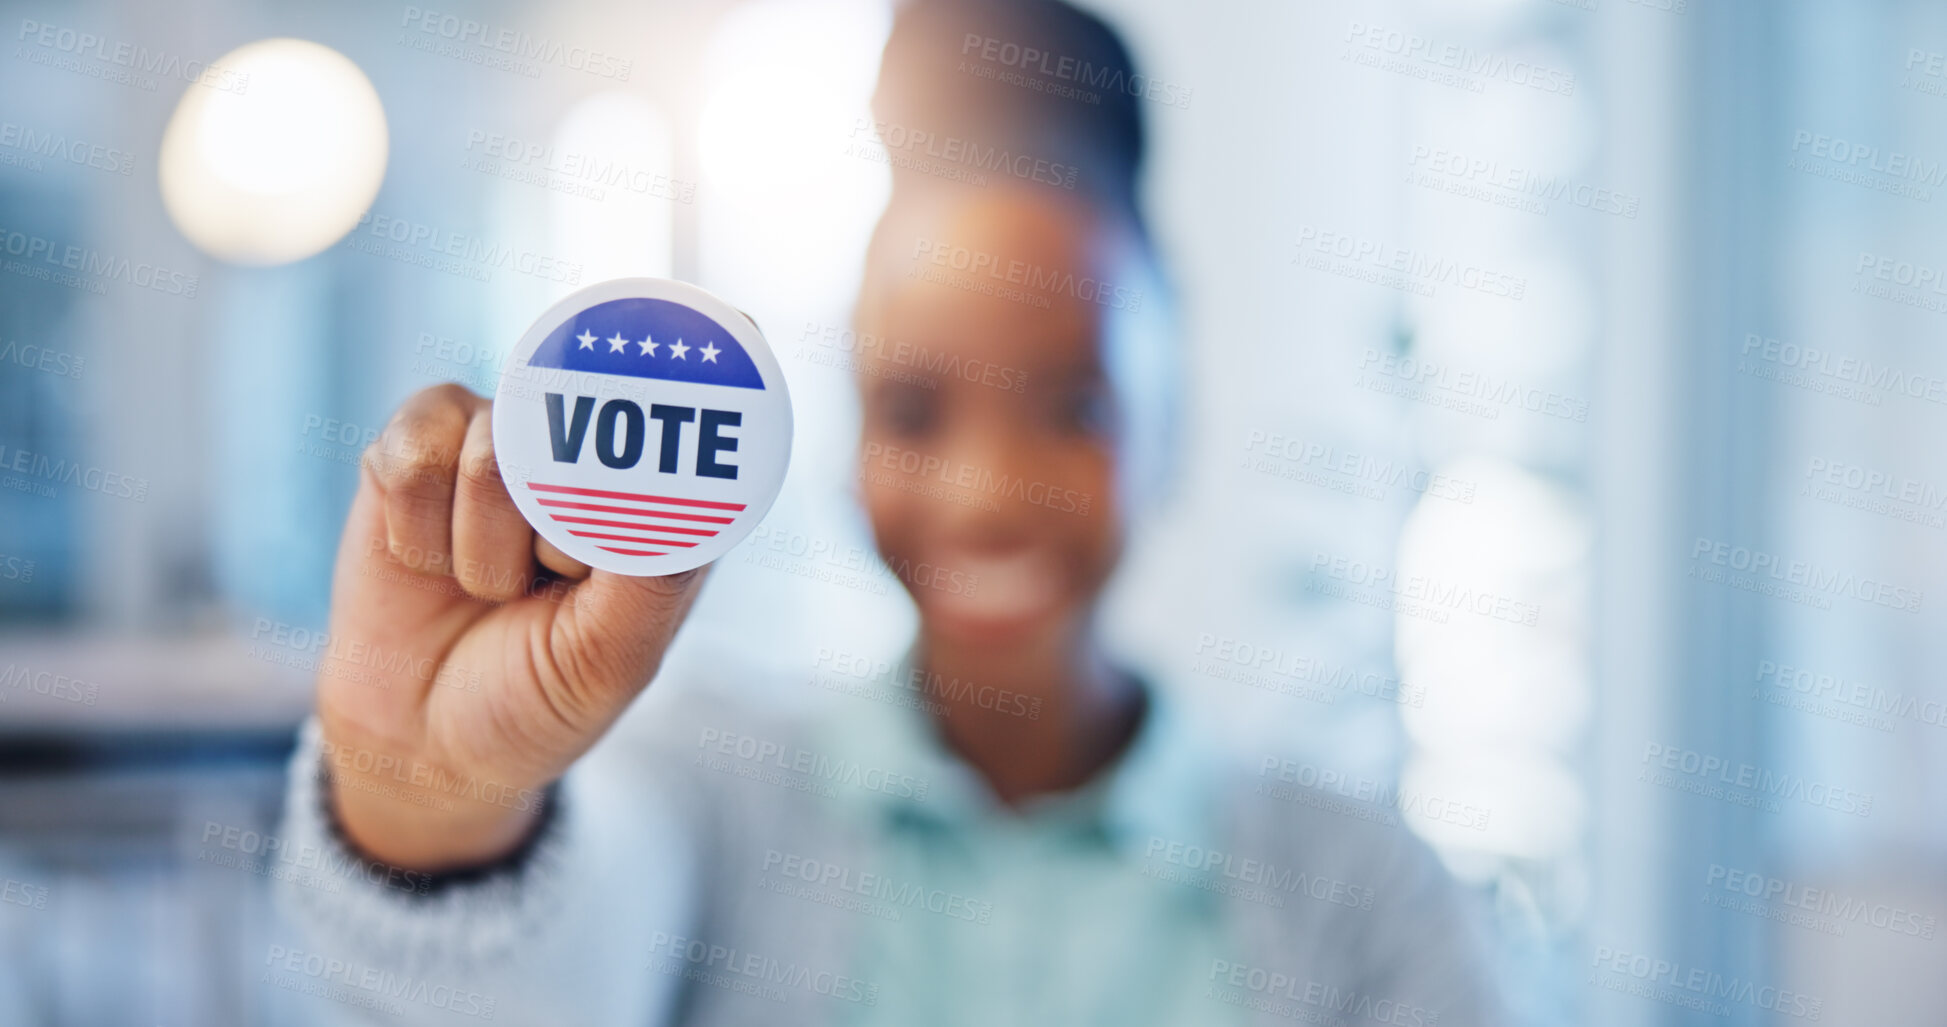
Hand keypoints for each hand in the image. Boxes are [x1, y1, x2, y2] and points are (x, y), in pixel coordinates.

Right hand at [315, 384, 707, 870]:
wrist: (421, 742)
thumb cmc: (538, 698)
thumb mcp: (613, 656)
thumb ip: (651, 572)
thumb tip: (678, 490)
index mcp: (653, 502)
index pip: (690, 407)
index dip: (709, 355)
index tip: (741, 322)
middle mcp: (579, 459)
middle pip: (581, 412)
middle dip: (563, 511)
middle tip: (553, 580)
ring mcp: (495, 446)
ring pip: (495, 445)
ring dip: (487, 546)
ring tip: (492, 590)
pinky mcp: (414, 452)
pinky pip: (417, 452)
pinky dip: (420, 530)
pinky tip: (430, 567)